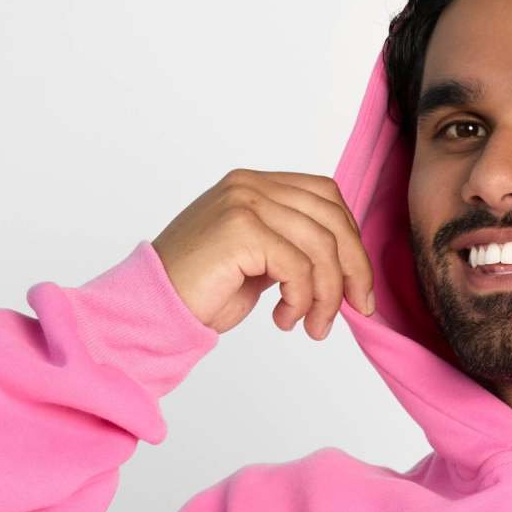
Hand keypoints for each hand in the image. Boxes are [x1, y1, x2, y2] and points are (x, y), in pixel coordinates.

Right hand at [151, 169, 375, 336]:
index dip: (352, 241)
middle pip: (333, 217)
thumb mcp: (260, 262)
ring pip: (321, 246)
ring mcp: (244, 202)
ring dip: (327, 296)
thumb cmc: (202, 291)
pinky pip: (298, 267)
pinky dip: (301, 301)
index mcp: (255, 185)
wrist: (153, 307)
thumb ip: (293, 248)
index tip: (358, 287)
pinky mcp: (240, 229)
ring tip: (313, 326)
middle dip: (354, 268)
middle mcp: (250, 185)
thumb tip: (346, 267)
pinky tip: (284, 319)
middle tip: (358, 309)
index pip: (326, 197)